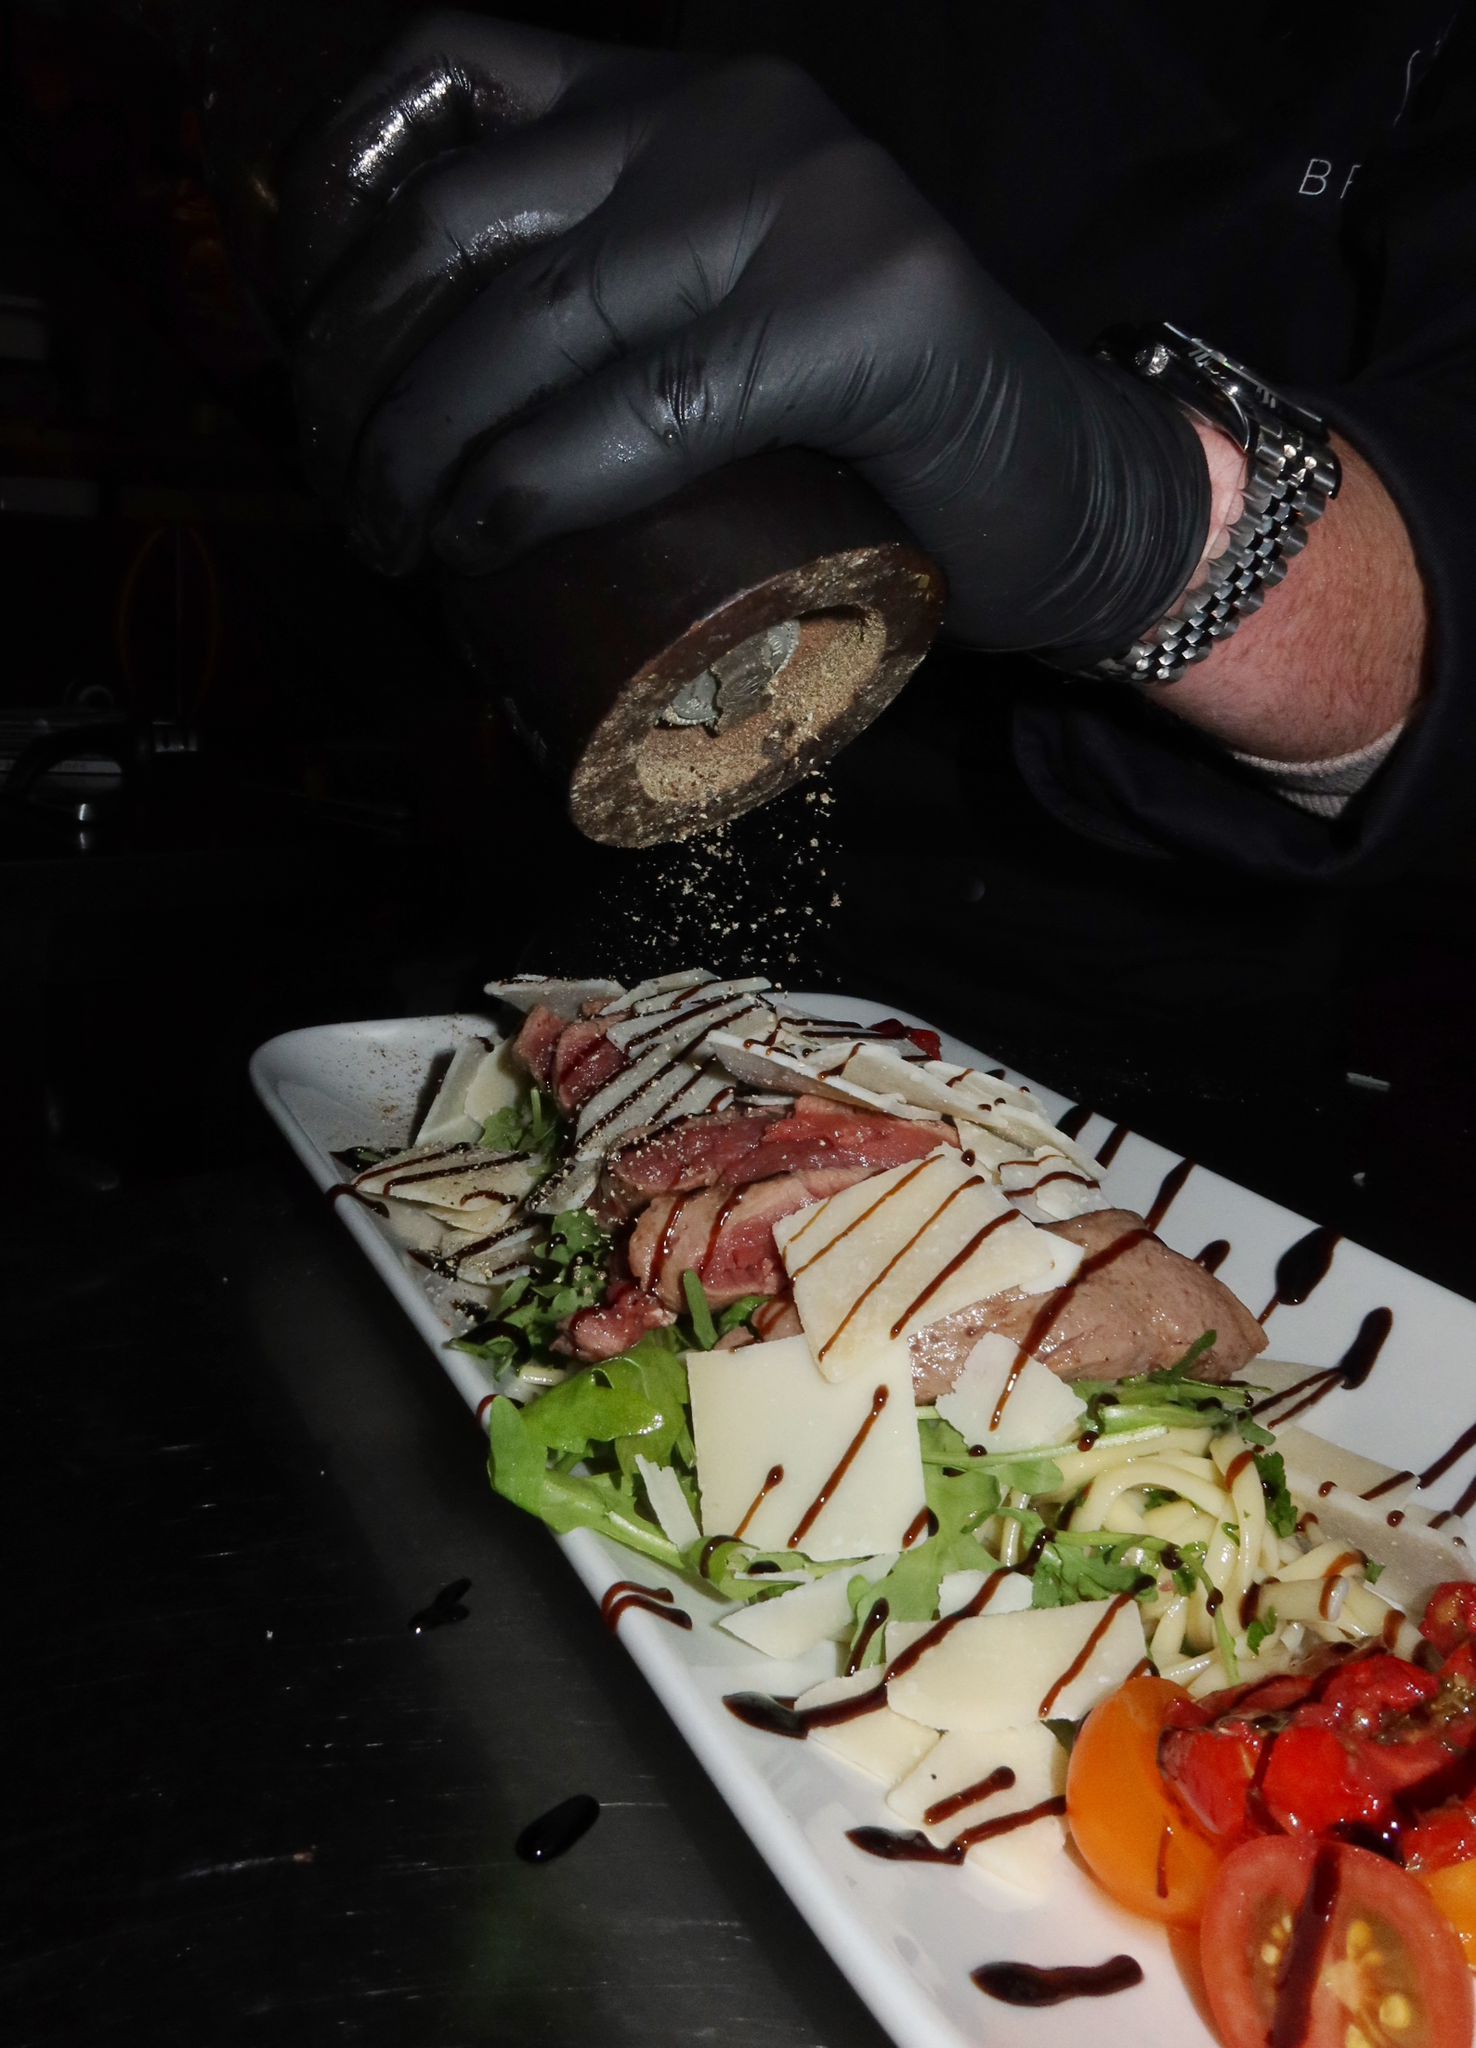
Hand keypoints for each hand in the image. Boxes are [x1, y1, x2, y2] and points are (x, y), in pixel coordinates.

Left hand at [283, 11, 1207, 656]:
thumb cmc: (872, 443)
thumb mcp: (707, 320)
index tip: (297, 340)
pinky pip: (649, 405)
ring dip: (417, 444)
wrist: (1077, 496)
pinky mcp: (867, 315)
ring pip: (533, 313)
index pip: (441, 72)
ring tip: (393, 540)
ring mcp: (806, 202)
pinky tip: (486, 538)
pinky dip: (539, 482)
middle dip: (355, 374)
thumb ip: (602, 303)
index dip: (326, 198)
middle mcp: (730, 115)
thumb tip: (399, 402)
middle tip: (347, 498)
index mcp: (679, 99)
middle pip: (460, 216)